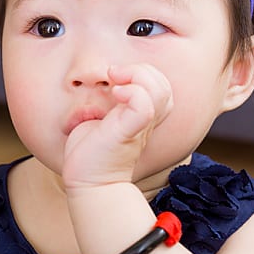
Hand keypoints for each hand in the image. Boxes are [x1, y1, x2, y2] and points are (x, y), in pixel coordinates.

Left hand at [62, 64, 172, 189]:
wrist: (88, 183)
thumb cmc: (90, 153)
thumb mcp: (98, 119)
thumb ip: (105, 103)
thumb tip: (100, 83)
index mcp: (141, 116)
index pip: (160, 86)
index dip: (143, 73)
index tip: (115, 75)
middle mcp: (146, 121)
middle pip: (164, 85)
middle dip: (142, 69)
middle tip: (115, 74)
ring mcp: (139, 126)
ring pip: (160, 91)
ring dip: (138, 75)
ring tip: (116, 80)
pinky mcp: (128, 132)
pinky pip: (144, 106)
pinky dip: (132, 91)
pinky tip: (114, 94)